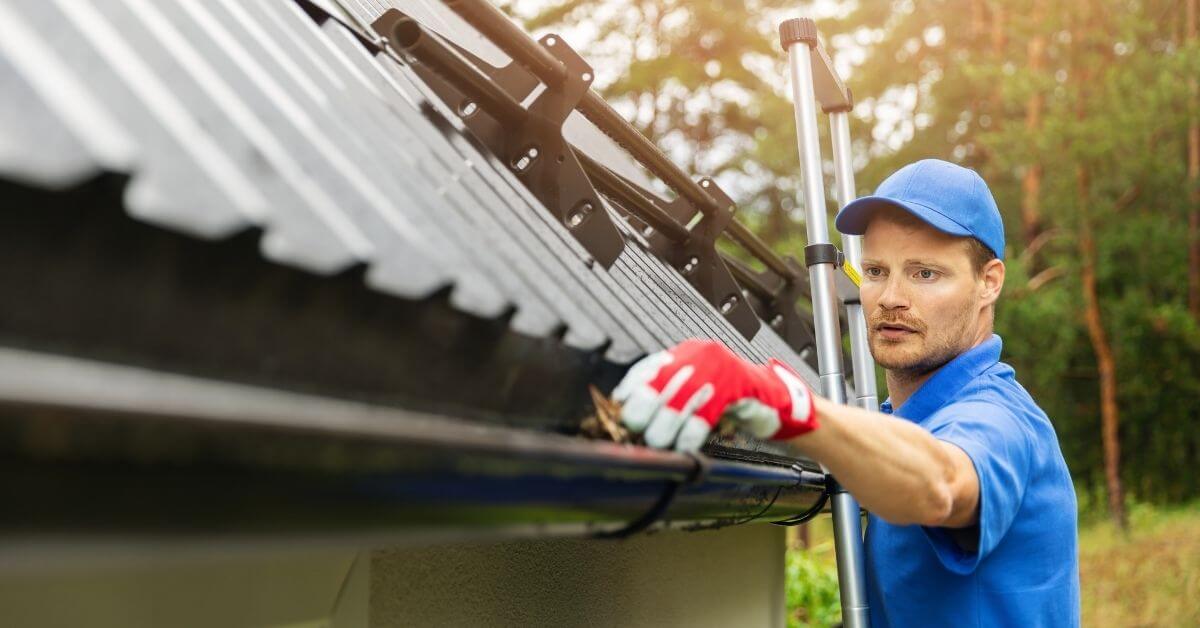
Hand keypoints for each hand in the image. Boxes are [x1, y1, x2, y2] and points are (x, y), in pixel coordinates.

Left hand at [612, 339, 818, 450]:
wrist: (772, 399)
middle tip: (637, 433)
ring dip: (664, 429)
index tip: (618, 412)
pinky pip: (703, 416)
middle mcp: (698, 355)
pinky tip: (685, 447)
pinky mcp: (735, 387)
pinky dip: (689, 435)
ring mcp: (718, 369)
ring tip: (658, 444)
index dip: (630, 392)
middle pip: (657, 385)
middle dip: (643, 414)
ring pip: (677, 403)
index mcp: (686, 353)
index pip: (646, 369)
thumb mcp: (695, 390)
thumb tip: (628, 411)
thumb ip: (667, 395)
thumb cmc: (729, 399)